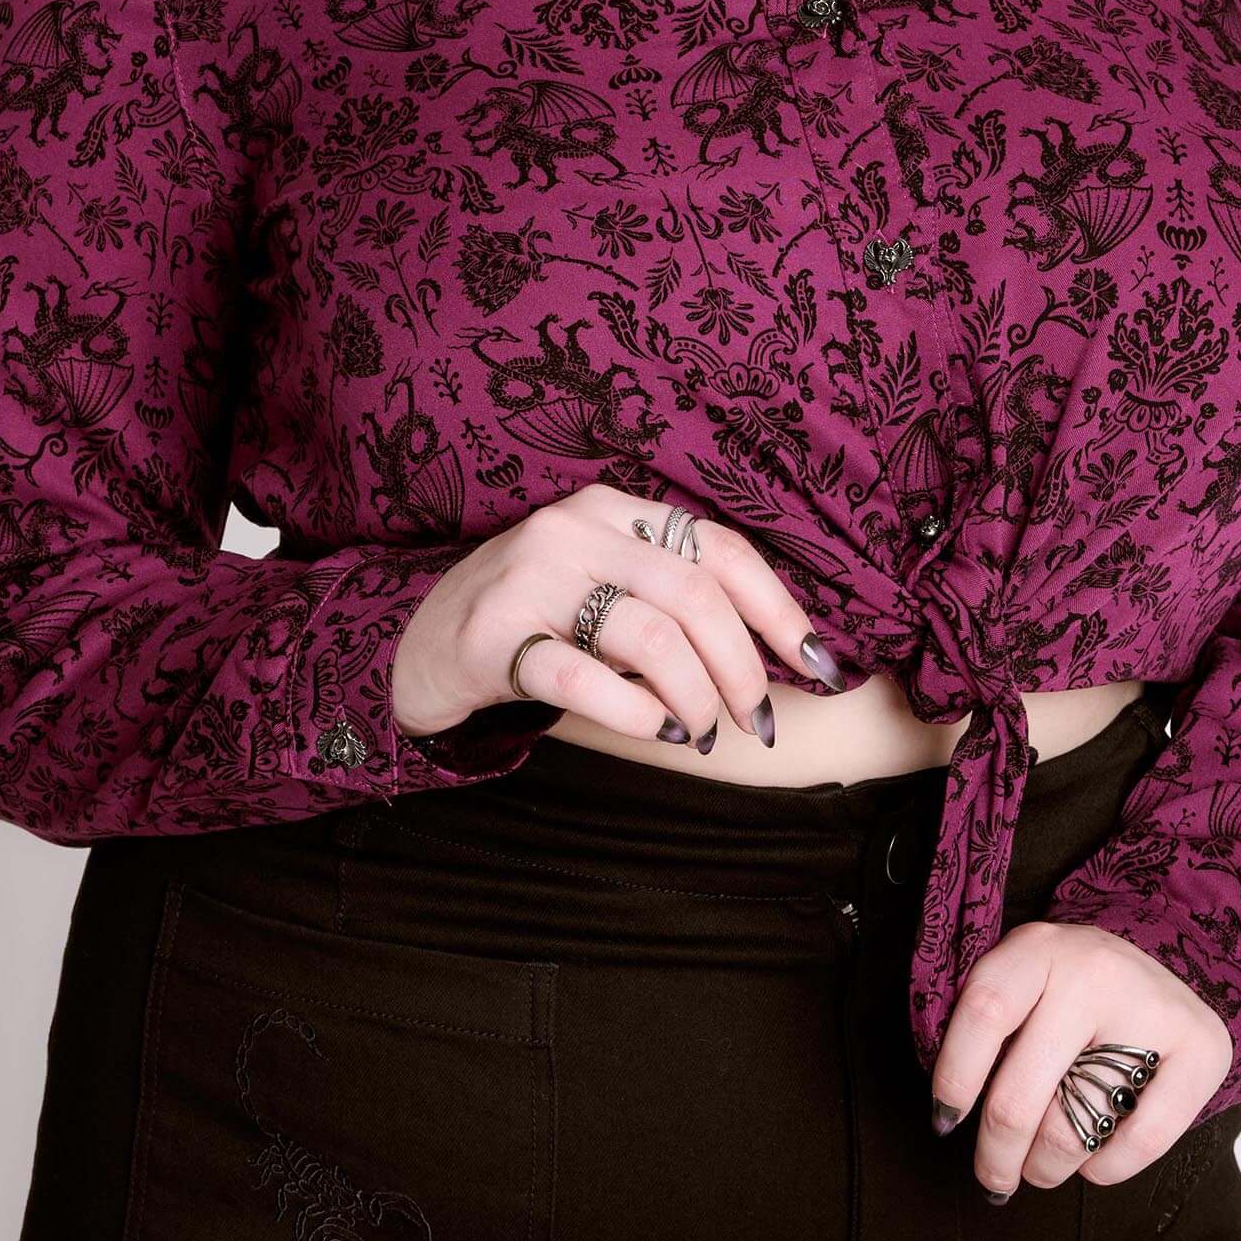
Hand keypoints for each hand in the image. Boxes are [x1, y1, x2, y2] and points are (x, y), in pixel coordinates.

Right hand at [390, 482, 842, 749]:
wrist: (421, 644)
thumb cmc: (538, 621)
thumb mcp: (608, 588)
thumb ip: (677, 602)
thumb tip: (785, 657)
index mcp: (615, 510)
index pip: (721, 550)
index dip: (780, 610)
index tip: (818, 666)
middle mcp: (576, 529)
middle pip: (696, 596)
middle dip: (743, 668)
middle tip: (756, 721)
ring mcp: (533, 576)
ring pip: (652, 636)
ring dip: (696, 697)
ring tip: (701, 730)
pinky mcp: (497, 633)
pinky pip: (583, 677)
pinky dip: (636, 712)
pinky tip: (655, 729)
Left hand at [932, 921, 1235, 1195]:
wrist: (1171, 956)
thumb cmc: (1072, 987)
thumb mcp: (1025, 980)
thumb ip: (991, 1028)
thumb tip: (951, 1116)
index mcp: (1038, 949)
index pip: (984, 1015)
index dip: (955, 1078)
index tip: (944, 1121)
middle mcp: (1093, 972)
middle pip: (1021, 1092)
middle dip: (997, 1153)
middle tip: (992, 1177)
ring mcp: (1151, 1008)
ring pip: (1076, 1125)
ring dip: (1046, 1166)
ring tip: (1039, 1169)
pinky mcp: (1202, 1048)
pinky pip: (1141, 1140)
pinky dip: (1105, 1169)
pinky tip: (1091, 1166)